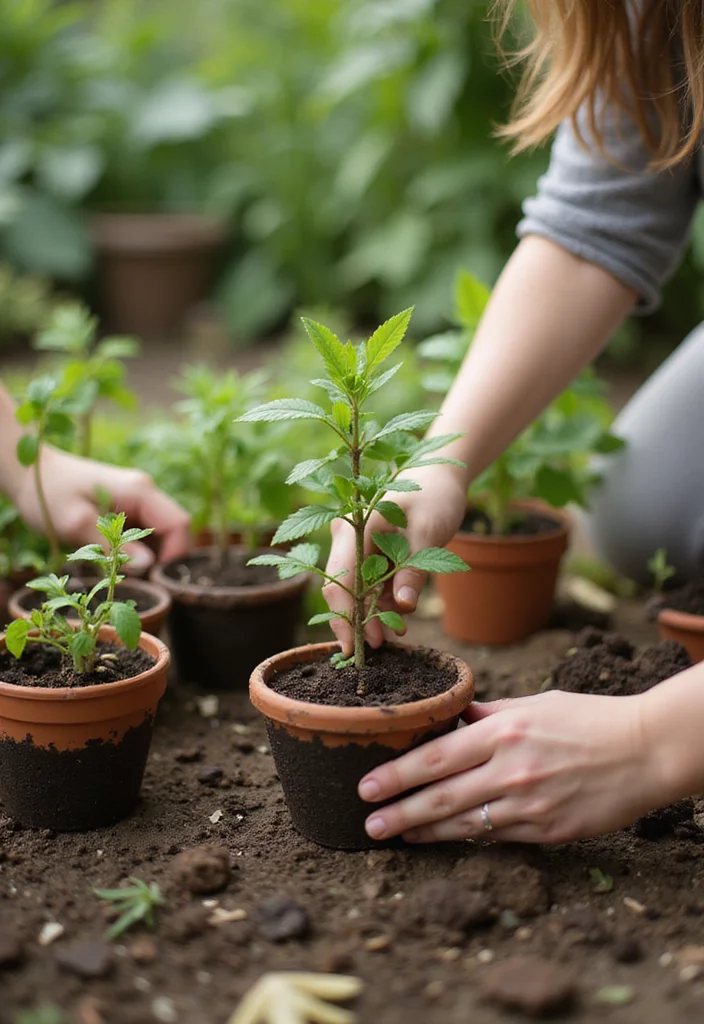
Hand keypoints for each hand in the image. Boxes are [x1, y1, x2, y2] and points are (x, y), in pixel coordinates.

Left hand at [13, 446, 190, 570]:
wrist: (29, 471)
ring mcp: (137, 498)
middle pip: (174, 529)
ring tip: (125, 571)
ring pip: (161, 532)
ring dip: (151, 555)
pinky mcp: (127, 506)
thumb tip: (149, 566)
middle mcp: (145, 491)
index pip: (178, 524)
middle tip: (140, 581)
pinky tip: (118, 560)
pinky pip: (146, 530)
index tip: (154, 579)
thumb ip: (112, 546)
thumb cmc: (48, 493)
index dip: (174, 555)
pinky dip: (139, 548)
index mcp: (139, 491)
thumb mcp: (75, 524)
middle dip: (164, 558)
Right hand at [324, 464, 466, 654]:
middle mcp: (349, 538)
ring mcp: (358, 546)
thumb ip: (414, 569)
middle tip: (379, 646)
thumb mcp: (428, 533)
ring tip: (395, 633)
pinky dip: (382, 601)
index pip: (340, 579)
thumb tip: (403, 607)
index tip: (354, 647)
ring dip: (372, 613)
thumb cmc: (435, 497)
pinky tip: (399, 614)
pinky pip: (370, 583)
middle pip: (343, 587)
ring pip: (356, 589)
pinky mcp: (370, 553)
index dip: (344, 616)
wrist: (440, 475)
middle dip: (358, 619)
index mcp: (357, 528)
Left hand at [357, 689, 662, 843]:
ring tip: (395, 835)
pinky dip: (465, 837)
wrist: (644, 751)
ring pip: (463, 824)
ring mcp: (529, 805)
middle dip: (398, 812)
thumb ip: (489, 715)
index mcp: (503, 732)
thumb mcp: (535, 705)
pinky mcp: (547, 831)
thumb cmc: (588, 719)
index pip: (436, 757)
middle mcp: (510, 770)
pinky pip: (496, 835)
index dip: (397, 775)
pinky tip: (442, 838)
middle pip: (440, 797)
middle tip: (367, 823)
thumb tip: (451, 717)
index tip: (367, 785)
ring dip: (424, 832)